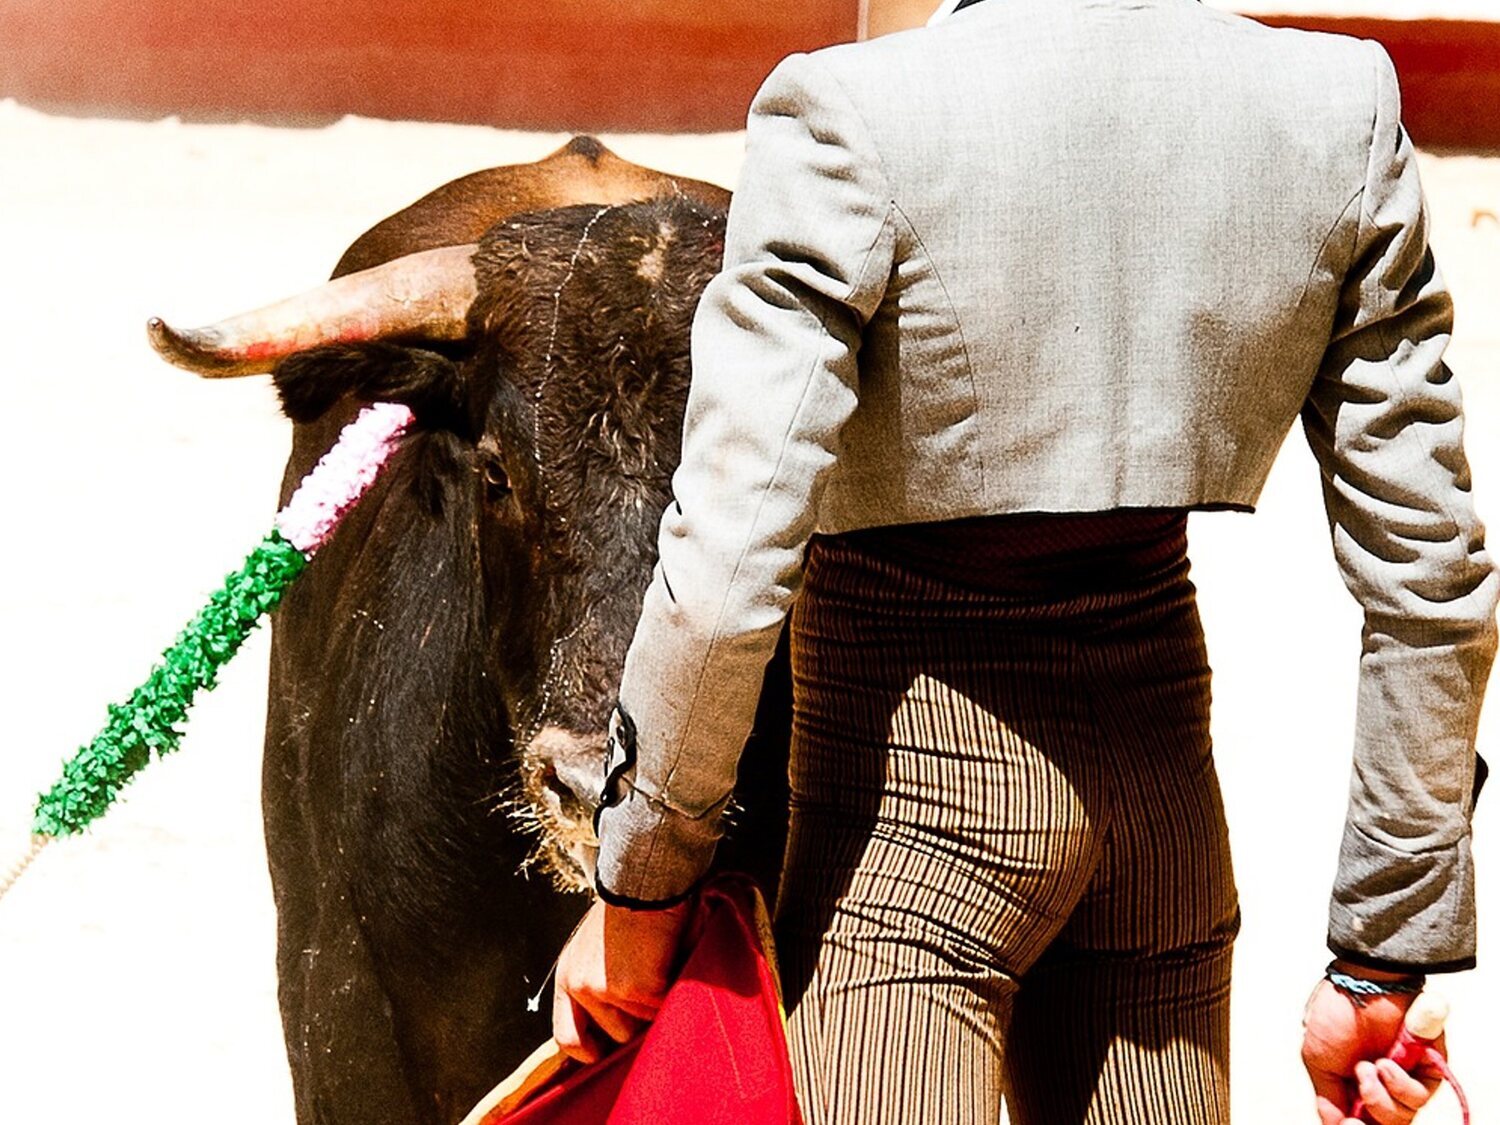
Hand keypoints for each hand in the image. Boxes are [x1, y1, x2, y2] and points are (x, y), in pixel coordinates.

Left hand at [552, 896, 691, 1063]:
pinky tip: (674, 957)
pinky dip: (676, 986)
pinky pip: (667, 1006)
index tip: (607, 1052)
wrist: (644, 878)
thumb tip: (620, 1022)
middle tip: (652, 984)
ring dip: (659, 1000)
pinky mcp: (640, 989)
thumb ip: (599, 981)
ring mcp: (610, 991)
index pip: (567, 1038)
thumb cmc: (629, 905)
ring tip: (662, 961)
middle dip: (640, 1016)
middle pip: (618, 1033)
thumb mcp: (596, 947)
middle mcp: (582, 988)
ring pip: (647, 1022)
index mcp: (568, 978)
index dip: (590, 1051)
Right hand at [1302, 963, 1445, 1123]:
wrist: (1362, 984)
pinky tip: (1386, 1064)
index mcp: (1353, 1084)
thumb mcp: (1317, 1060)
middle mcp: (1381, 1084)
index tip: (1348, 1124)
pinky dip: (1401, 1085)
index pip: (1359, 1119)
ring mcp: (1404, 1078)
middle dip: (1368, 1120)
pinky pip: (1420, 1097)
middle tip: (1357, 1103)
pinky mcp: (1427, 1069)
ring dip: (1380, 1097)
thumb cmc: (1335, 1011)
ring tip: (1368, 1066)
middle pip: (1382, 1124)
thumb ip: (1327, 1099)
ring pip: (1400, 1117)